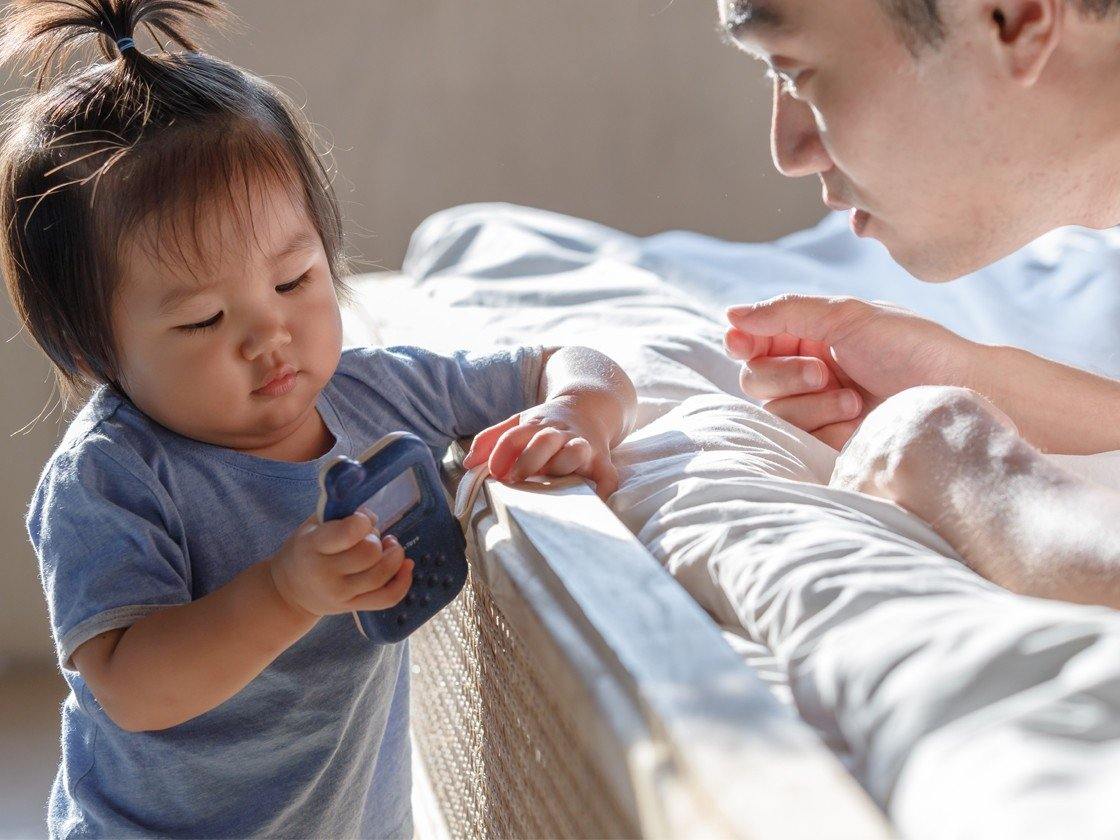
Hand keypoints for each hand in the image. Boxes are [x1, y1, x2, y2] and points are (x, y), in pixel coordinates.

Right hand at [268, 510, 413, 616]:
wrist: (289, 591)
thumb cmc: (305, 551)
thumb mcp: (311, 527)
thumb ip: (339, 516)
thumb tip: (372, 516)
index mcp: (312, 546)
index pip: (348, 533)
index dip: (364, 521)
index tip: (362, 520)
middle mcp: (325, 573)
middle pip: (369, 553)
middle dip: (377, 540)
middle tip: (371, 537)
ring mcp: (340, 594)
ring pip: (381, 575)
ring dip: (394, 556)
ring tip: (391, 547)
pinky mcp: (353, 607)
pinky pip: (387, 598)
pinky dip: (403, 581)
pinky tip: (406, 566)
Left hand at [461, 396, 619, 497]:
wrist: (588, 407)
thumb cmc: (546, 424)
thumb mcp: (519, 422)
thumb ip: (492, 438)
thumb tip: (468, 464)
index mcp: (536, 425)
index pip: (515, 435)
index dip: (502, 453)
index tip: (494, 472)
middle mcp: (559, 433)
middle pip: (544, 440)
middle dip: (529, 459)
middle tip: (515, 478)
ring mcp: (582, 445)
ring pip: (576, 451)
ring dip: (563, 465)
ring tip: (551, 482)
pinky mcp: (602, 460)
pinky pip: (607, 475)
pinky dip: (603, 488)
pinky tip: (593, 501)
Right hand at [725, 295, 975, 448]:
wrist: (955, 391)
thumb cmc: (910, 346)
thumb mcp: (846, 315)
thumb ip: (785, 312)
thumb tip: (730, 313)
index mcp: (812, 335)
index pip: (755, 340)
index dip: (743, 341)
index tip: (742, 343)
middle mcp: (809, 370)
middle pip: (754, 378)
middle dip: (784, 374)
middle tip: (822, 370)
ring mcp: (818, 407)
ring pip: (773, 410)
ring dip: (810, 401)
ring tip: (853, 396)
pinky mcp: (828, 439)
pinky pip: (797, 436)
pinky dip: (823, 424)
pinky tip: (856, 417)